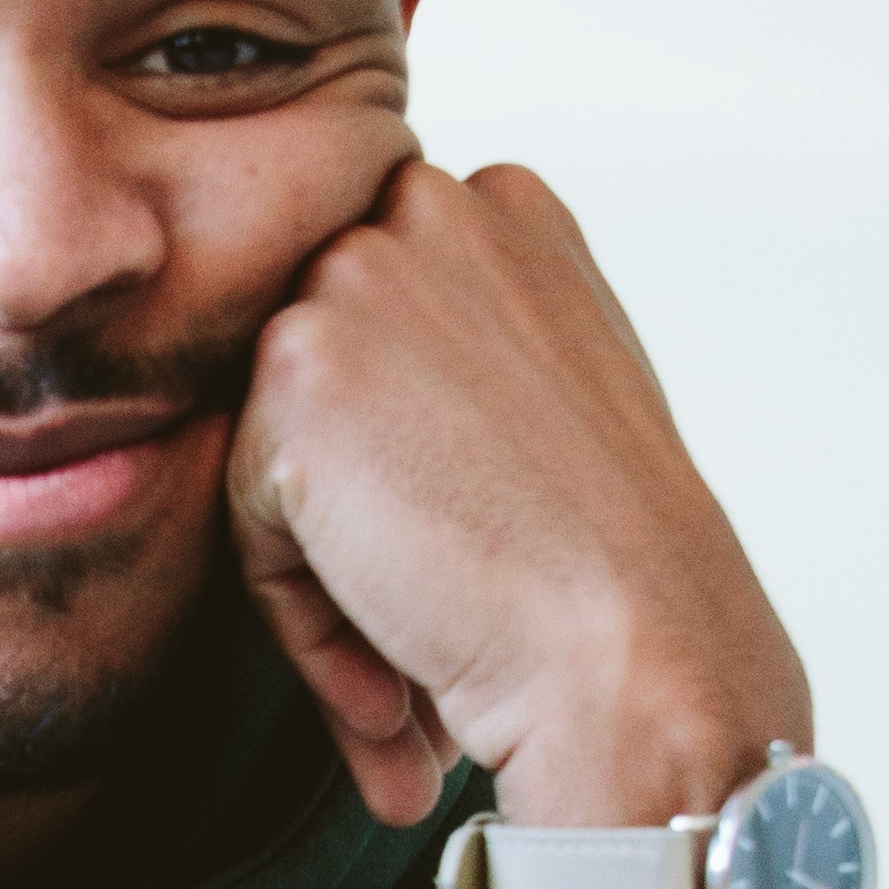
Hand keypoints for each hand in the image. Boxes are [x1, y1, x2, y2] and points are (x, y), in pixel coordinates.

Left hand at [229, 148, 809, 888]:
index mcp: (507, 209)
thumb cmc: (618, 566)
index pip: (383, 327)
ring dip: (332, 575)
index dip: (406, 460)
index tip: (461, 551)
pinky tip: (393, 678)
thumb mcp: (564, 400)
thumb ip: (469, 353)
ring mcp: (359, 276)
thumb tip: (379, 401)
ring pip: (283, 451)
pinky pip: (252, 513)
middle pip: (323, 383)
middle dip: (358, 511)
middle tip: (429, 624)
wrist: (636, 653)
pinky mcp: (298, 367)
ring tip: (412, 676)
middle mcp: (432, 210)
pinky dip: (306, 613)